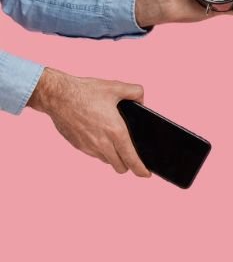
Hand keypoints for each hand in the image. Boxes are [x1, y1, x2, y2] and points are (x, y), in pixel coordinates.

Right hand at [26, 68, 150, 176]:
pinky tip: (101, 138)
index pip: (131, 159)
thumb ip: (135, 92)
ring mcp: (89, 147)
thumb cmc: (85, 91)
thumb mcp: (115, 87)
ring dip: (113, 157)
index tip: (146, 174)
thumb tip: (142, 100)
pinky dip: (101, 151)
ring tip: (117, 146)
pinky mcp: (78, 145)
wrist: (56, 95)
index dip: (141, 170)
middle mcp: (102, 143)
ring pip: (107, 160)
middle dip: (128, 165)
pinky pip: (94, 154)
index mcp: (116, 132)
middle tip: (132, 157)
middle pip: (120, 166)